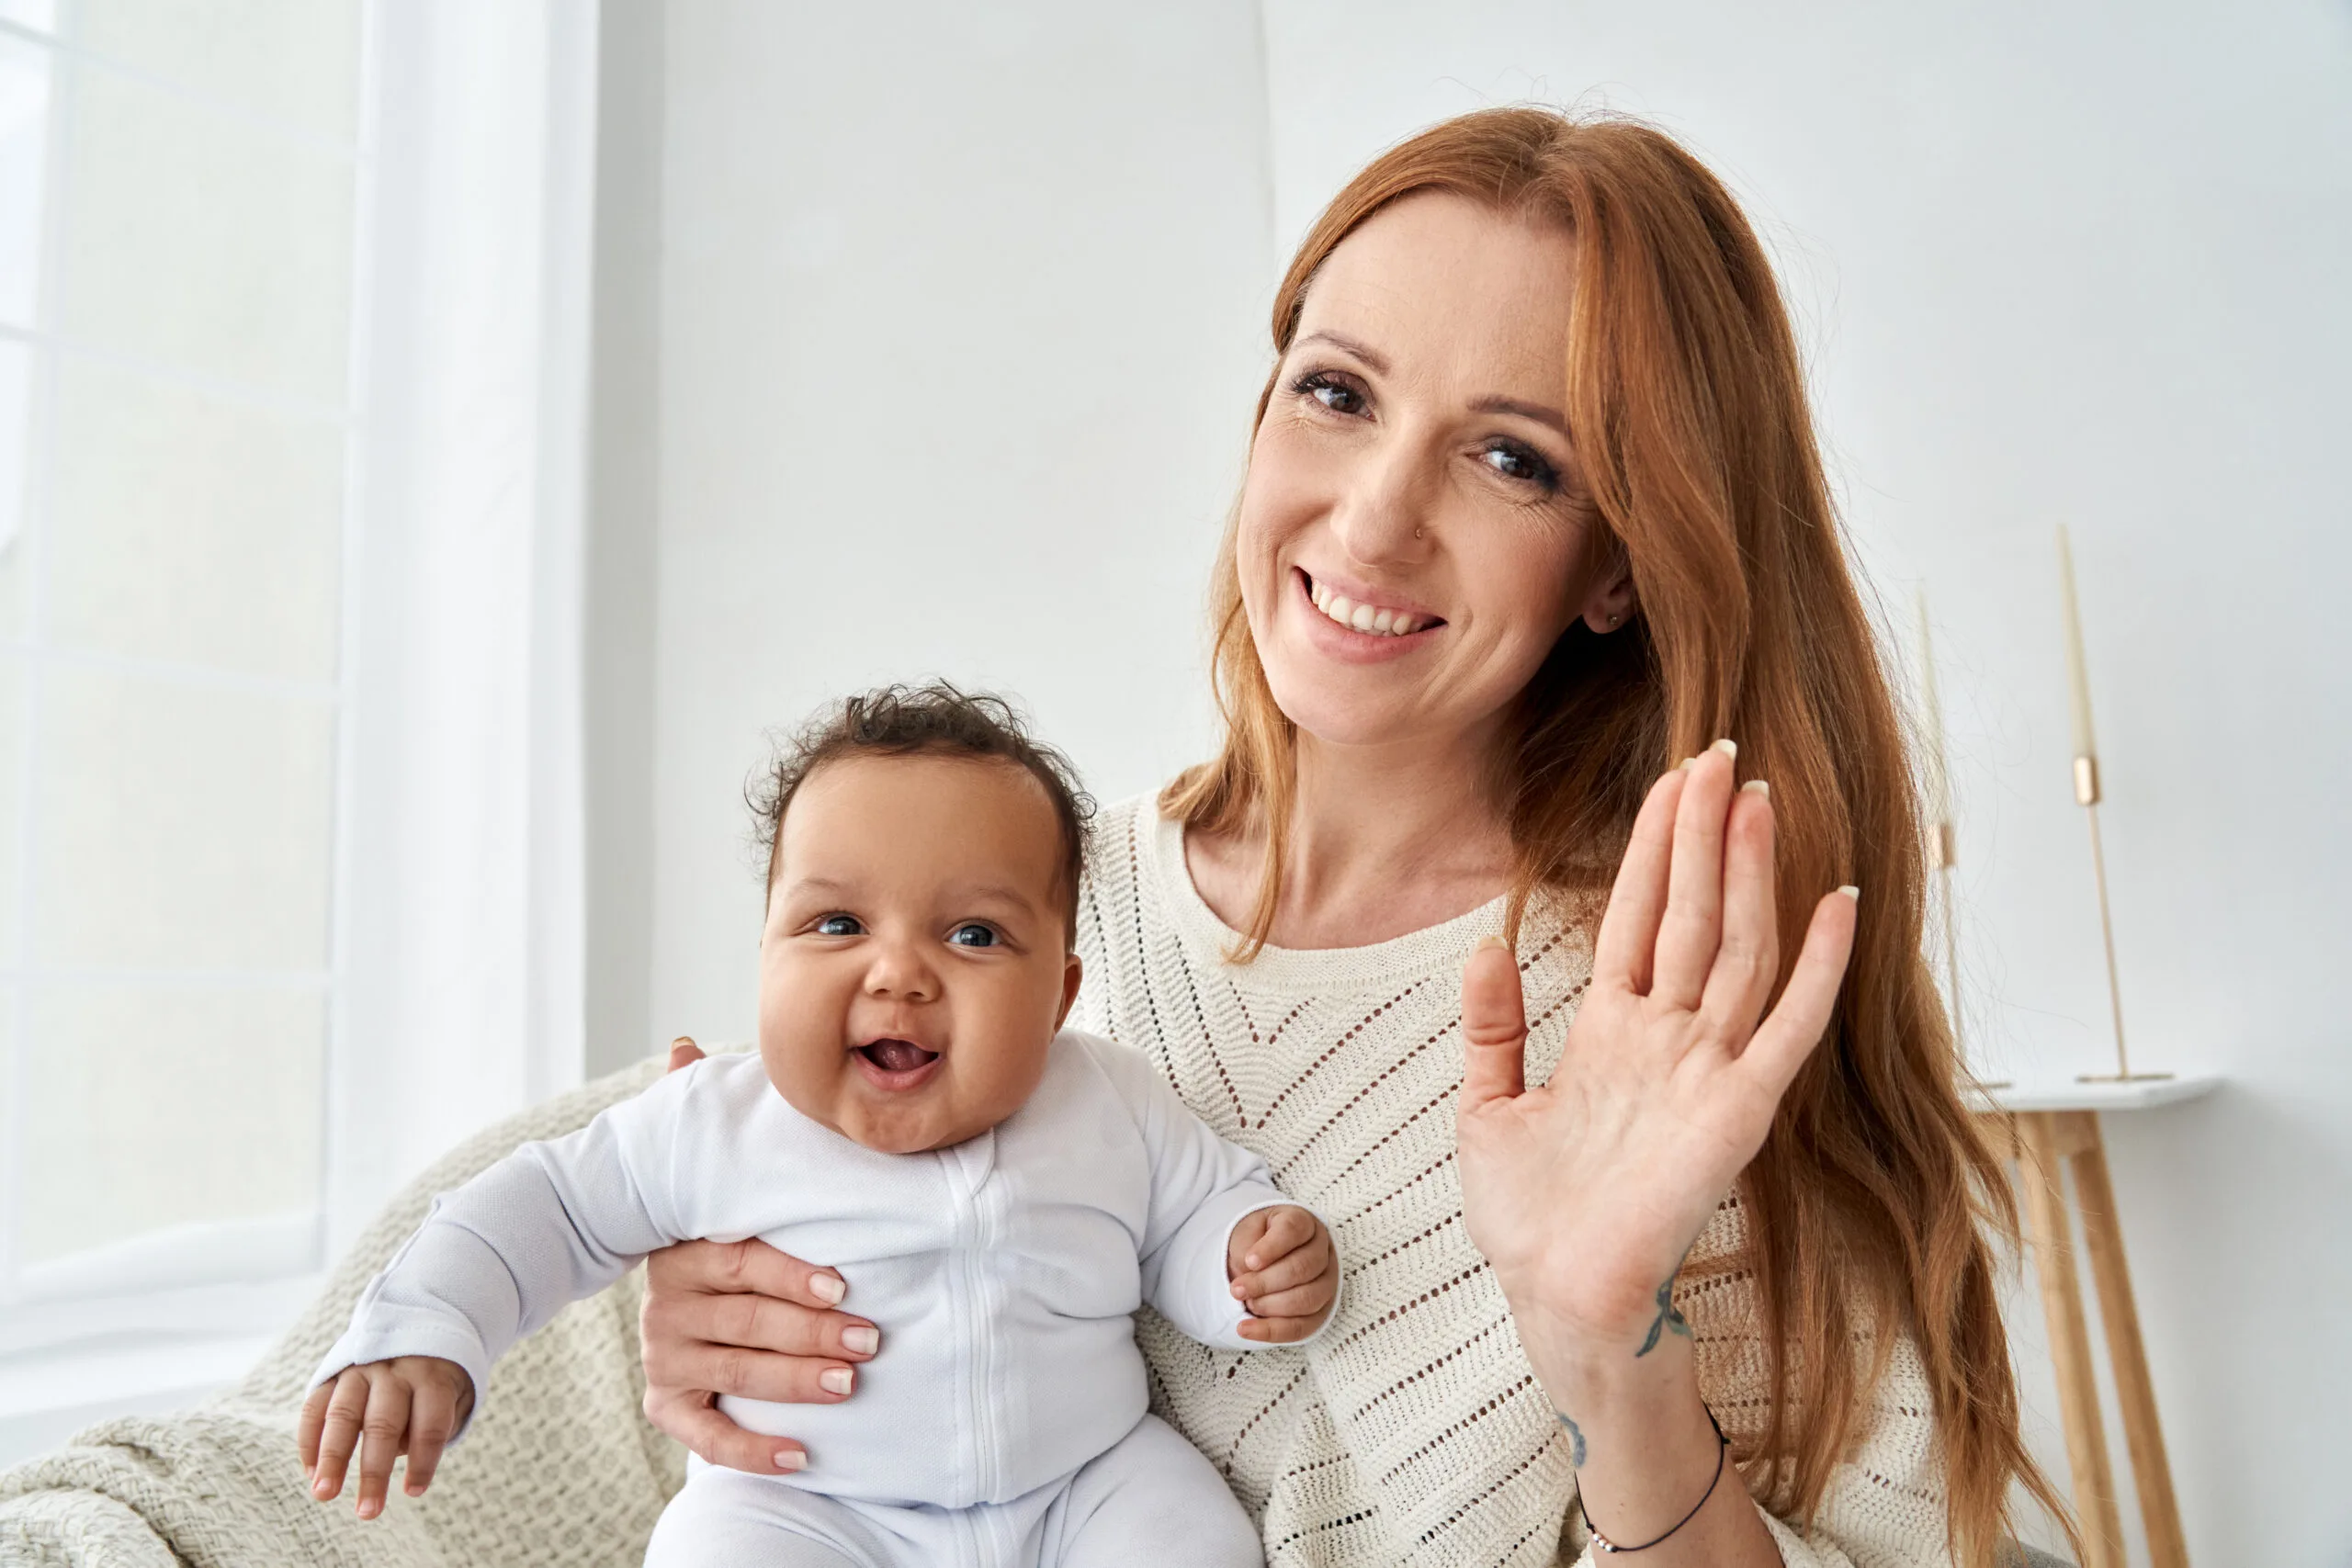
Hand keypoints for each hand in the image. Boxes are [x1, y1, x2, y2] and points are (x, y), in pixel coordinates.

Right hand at [299, 1356, 473, 1517]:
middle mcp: (394, 1372)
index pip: (429, 1423)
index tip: (414, 1492)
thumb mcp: (456, 1394)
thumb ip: (436, 1424)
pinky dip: (310, 1440)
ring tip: (323, 1493)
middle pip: (383, 1423)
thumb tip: (400, 1454)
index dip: (423, 1460)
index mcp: (432, 1377)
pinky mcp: (333, 1373)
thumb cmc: (438, 1379)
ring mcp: (360, 1370)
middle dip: (374, 1471)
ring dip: (332, 1458)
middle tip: (367, 1512)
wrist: (419, 1325)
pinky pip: (315, 1406)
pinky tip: (311, 1472)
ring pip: (342, 1414)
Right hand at [638, 1037, 878, 1473]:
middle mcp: (667, 1302)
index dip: (790, 1274)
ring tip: (850, 1383)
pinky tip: (802, 1455)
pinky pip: (704, 1434)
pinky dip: (752, 1449)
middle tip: (868, 1340)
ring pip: (735, 1373)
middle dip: (810, 1333)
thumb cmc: (719, 1223)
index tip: (842, 1284)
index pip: (739, 1261)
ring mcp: (667, 1353)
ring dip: (795, 1383)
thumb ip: (707, 1117)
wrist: (678, 1289)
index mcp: (682, 1247)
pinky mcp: (670, 1400)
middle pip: (745, 1321)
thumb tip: (686, 1044)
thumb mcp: (711, 1171)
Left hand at [1227, 1204, 1337, 1342]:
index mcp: (1304, 1223)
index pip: (1293, 1230)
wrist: (1261, 1259)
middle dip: (1265, 1283)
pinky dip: (1271, 1331)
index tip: (1249, 1261)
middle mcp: (1322, 1252)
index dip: (1271, 1247)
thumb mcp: (1246, 1233)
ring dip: (1269, 1306)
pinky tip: (1245, 1329)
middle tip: (1237, 1289)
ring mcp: (1326, 1283)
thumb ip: (1247, 1248)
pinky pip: (1300, 1327)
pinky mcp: (1319, 1312)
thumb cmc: (1255, 1242)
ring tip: (1247, 1303)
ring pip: (1306, 1299)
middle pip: (1303, 1268)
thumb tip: (1249, 1277)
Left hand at [1455, 744, 1856, 1362]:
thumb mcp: (1487, 1109)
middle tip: (1719, 751)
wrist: (1557, 1295)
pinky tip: (1834, 903)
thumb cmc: (1529, 1220)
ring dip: (1748, 872)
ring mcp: (1708, 1068)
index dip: (1653, 846)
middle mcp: (1667, 1038)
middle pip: (1691, 912)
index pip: (1637, 915)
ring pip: (1734, 946)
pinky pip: (1787, 1024)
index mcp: (1611, 1031)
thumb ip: (1491, 1029)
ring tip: (1758, 796)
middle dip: (1703, 833)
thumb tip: (1485, 946)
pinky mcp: (1741, 1108)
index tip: (1672, 780)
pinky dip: (1817, 965)